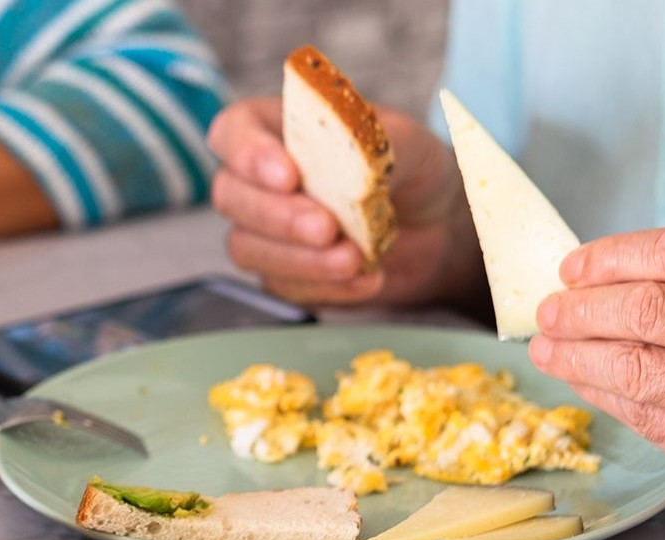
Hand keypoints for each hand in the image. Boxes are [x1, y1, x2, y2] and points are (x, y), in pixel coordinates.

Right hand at [205, 98, 479, 305]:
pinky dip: (325, 287)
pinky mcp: (280, 274)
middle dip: (277, 216)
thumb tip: (347, 156)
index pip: (233, 131)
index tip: (289, 176)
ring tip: (355, 259)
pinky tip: (368, 279)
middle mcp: (259, 178)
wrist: (436, 224)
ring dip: (299, 259)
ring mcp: (263, 230)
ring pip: (246, 247)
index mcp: (278, 127)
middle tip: (326, 228)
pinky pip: (282, 286)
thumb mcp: (407, 140)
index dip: (249, 154)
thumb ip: (374, 141)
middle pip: (229, 195)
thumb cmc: (410, 168)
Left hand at [530, 228, 664, 459]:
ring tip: (547, 348)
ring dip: (577, 358)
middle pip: (644, 312)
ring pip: (635, 371)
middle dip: (583, 311)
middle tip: (549, 312)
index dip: (611, 259)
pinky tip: (579, 379)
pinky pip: (646, 417)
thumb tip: (608, 271)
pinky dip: (602, 395)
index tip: (572, 268)